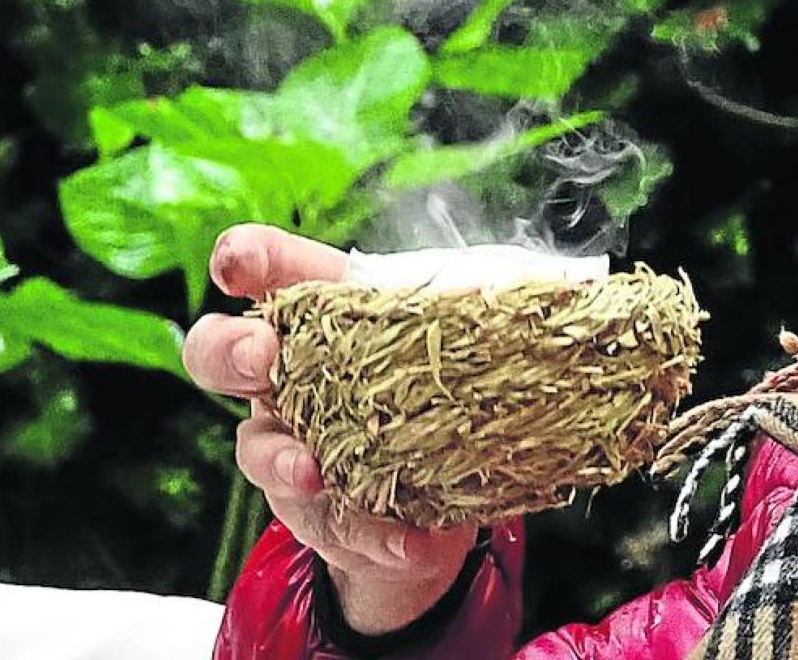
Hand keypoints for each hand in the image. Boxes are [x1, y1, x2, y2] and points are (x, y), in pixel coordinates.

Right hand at [183, 223, 477, 633]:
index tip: (240, 261)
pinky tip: (410, 539)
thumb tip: (578, 287)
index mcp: (320, 315)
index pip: (270, 271)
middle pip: (219, 351)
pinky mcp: (319, 515)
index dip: (246, 258)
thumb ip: (498, 308)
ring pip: (257, 449)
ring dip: (285, 458)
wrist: (438, 499)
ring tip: (316, 470)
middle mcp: (285, 377)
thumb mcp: (464, 339)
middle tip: (264, 359)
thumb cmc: (440, 388)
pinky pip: (334, 526)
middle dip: (232, 350)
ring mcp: (289, 447)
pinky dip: (376, 534)